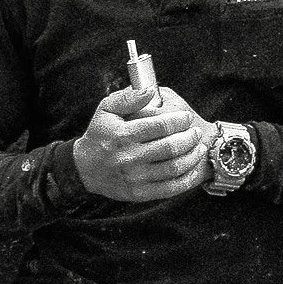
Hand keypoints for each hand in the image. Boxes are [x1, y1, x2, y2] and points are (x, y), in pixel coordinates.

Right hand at [74, 82, 210, 202]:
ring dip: (192, 156)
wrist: (85, 169)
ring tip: (197, 147)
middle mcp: (129, 157)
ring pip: (174, 167)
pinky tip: (192, 167)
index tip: (186, 117)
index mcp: (122, 135)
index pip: (160, 126)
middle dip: (189, 137)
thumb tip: (150, 90)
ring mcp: (135, 178)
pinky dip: (187, 178)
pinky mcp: (140, 193)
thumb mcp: (106, 110)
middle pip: (170, 147)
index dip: (179, 120)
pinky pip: (171, 187)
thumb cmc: (100, 135)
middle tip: (194, 132)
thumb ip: (129, 97)